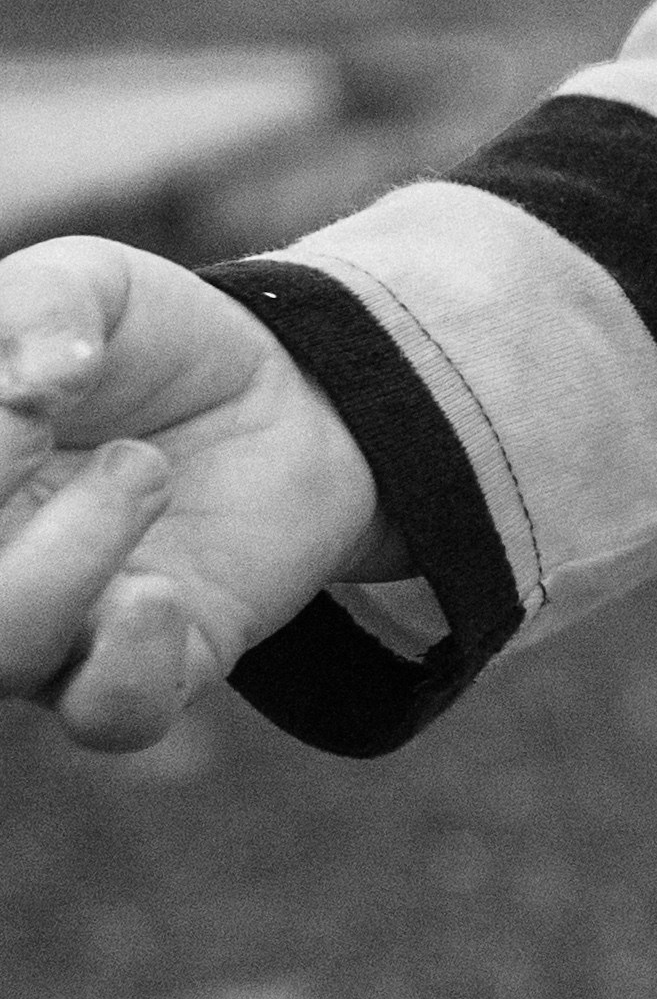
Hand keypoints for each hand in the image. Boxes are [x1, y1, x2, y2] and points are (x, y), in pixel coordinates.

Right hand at [0, 238, 401, 753]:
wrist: (286, 386)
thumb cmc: (147, 345)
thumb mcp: (88, 286)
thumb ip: (37, 309)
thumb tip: (29, 383)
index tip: (25, 394)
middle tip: (44, 422)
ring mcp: (51, 635)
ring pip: (6, 652)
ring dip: (72, 551)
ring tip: (143, 467)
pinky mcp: (153, 665)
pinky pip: (109, 712)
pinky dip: (124, 661)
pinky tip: (157, 592)